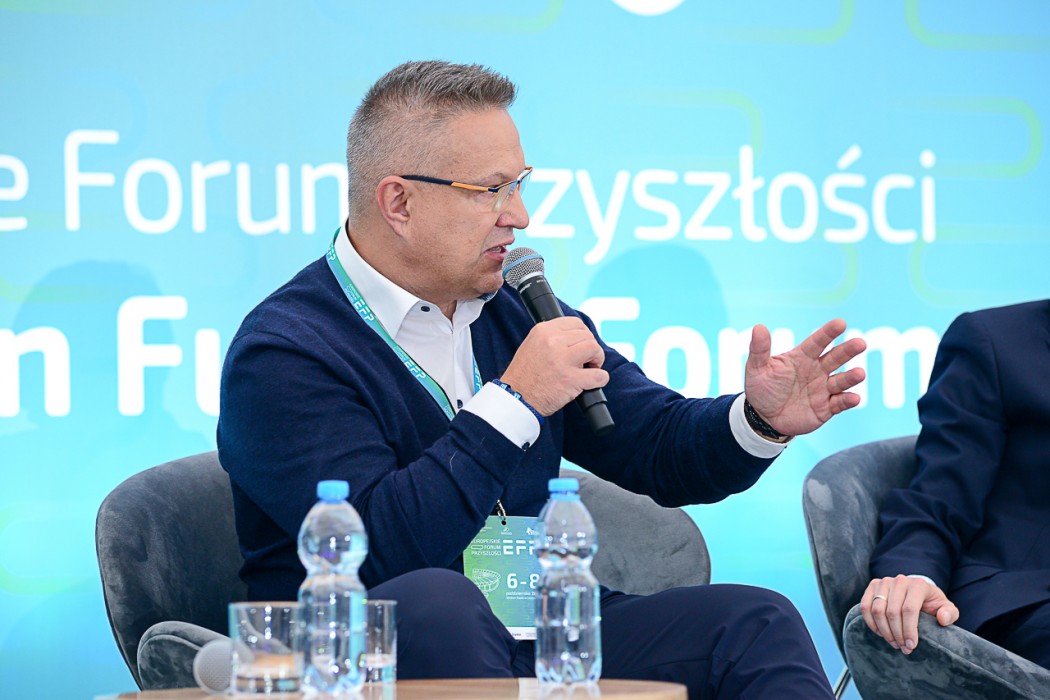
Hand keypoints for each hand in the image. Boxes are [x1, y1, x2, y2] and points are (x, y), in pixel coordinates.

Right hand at [501, 317, 608, 415]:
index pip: (575, 323)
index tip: (581, 345)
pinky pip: (598, 375)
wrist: (516, 398)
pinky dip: (600, 379)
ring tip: (589, 369)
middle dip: (591, 348)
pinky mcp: (570, 380)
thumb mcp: (532, 345)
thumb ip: (551, 338)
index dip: (583, 334)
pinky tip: (594, 382)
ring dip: (597, 359)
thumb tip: (576, 337)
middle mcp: (552, 342)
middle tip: (586, 361)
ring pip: (594, 348)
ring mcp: (562, 360)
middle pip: (587, 335)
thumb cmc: (524, 375)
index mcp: (543, 331)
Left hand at [743, 319, 865, 436]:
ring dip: (851, 377)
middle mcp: (817, 370)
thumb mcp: (756, 368)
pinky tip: (854, 398)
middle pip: (835, 358)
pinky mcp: (826, 408)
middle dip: (848, 350)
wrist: (763, 417)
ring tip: (859, 373)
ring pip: (841, 380)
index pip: (817, 342)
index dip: (828, 333)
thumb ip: (759, 349)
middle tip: (860, 343)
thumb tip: (758, 327)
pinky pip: (840, 403)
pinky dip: (847, 400)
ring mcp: (823, 389)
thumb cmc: (761, 388)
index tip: (840, 323)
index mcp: (802, 357)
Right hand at [861, 575, 959, 653]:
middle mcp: (900, 580)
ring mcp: (884, 582)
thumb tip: (942, 619)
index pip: (909, 609)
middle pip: (892, 612)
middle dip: (897, 634)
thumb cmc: (931, 602)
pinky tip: (880, 633)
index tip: (911, 646)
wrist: (915, 590)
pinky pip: (865, 607)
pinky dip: (871, 623)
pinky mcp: (873, 585)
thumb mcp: (945, 607)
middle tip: (903, 648)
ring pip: (877, 610)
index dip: (909, 630)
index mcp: (918, 585)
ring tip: (893, 642)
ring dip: (884, 631)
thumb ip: (950, 613)